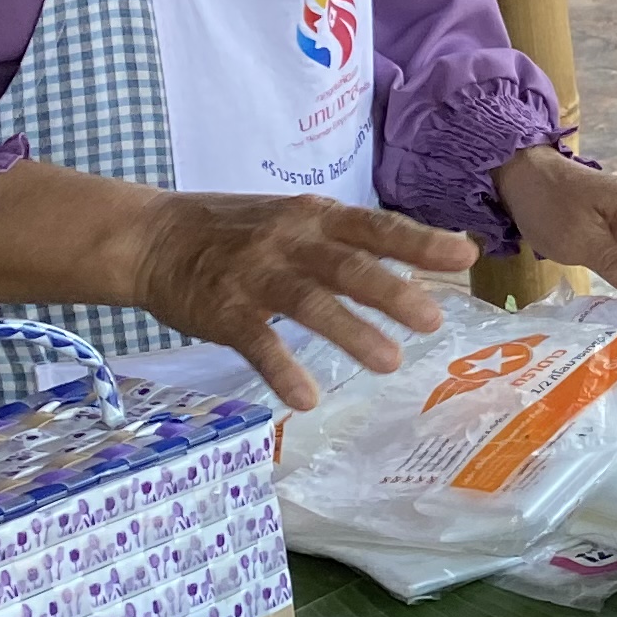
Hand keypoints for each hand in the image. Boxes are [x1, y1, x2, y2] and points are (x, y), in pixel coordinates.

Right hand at [125, 192, 466, 407]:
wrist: (153, 237)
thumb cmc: (238, 231)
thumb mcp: (296, 220)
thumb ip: (348, 241)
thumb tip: (420, 260)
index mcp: (315, 217)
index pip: (375, 227)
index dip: (419, 242)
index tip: (464, 255)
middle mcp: (290, 242)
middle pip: (348, 266)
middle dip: (392, 292)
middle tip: (432, 321)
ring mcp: (255, 275)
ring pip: (309, 302)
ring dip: (350, 332)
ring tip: (389, 362)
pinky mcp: (223, 311)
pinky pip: (257, 342)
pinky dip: (281, 369)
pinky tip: (305, 398)